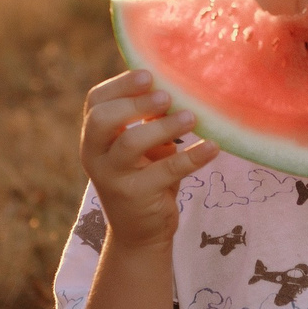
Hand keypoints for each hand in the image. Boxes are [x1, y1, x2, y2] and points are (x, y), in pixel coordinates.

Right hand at [79, 70, 216, 250]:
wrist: (140, 234)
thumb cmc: (144, 178)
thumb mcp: (141, 148)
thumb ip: (148, 120)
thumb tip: (176, 85)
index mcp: (94, 139)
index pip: (95, 103)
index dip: (120, 85)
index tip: (149, 75)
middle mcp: (94, 157)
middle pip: (102, 120)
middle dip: (134, 103)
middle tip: (167, 96)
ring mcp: (112, 178)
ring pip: (130, 144)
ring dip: (163, 127)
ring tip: (191, 118)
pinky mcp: (135, 197)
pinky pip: (166, 172)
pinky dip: (192, 157)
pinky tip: (213, 147)